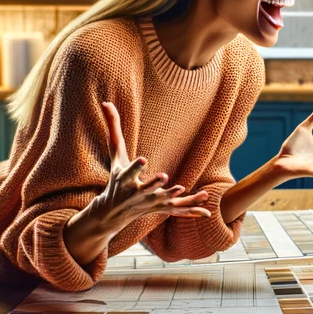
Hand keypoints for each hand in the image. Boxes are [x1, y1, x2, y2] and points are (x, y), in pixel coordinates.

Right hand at [67, 102, 212, 260]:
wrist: (113, 212)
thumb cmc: (116, 179)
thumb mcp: (115, 155)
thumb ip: (114, 128)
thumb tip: (106, 101)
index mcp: (125, 179)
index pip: (130, 171)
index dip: (136, 166)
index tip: (143, 160)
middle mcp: (136, 193)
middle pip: (146, 188)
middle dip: (154, 183)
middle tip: (164, 176)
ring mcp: (148, 202)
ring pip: (162, 200)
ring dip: (172, 195)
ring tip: (181, 188)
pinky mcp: (160, 208)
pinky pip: (176, 210)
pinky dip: (190, 209)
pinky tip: (206, 210)